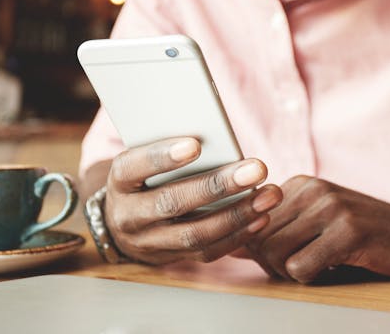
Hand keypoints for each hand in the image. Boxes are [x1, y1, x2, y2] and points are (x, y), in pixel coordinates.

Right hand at [104, 137, 282, 264]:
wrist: (121, 221)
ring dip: (237, 214)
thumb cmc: (144, 176)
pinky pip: (207, 252)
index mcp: (120, 179)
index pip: (135, 166)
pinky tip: (261, 217)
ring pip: (194, 233)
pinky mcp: (171, 258)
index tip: (195, 144)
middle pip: (173, 202)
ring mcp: (149, 241)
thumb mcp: (144, 158)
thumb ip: (170, 147)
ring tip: (269, 194)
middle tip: (256, 169)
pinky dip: (237, 235)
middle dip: (218, 185)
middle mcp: (129, 214)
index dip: (163, 157)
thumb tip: (214, 131)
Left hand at [246, 176, 389, 282]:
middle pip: (259, 239)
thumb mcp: (319, 220)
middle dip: (270, 264)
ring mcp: (331, 208)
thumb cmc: (366, 234)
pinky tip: (335, 268)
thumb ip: (279, 229)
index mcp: (301, 183)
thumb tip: (232, 244)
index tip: (277, 255)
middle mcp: (313, 190)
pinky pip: (301, 268)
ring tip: (316, 267)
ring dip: (289, 272)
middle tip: (300, 268)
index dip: (257, 247)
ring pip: (275, 253)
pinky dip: (311, 279)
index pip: (250, 219)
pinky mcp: (349, 232)